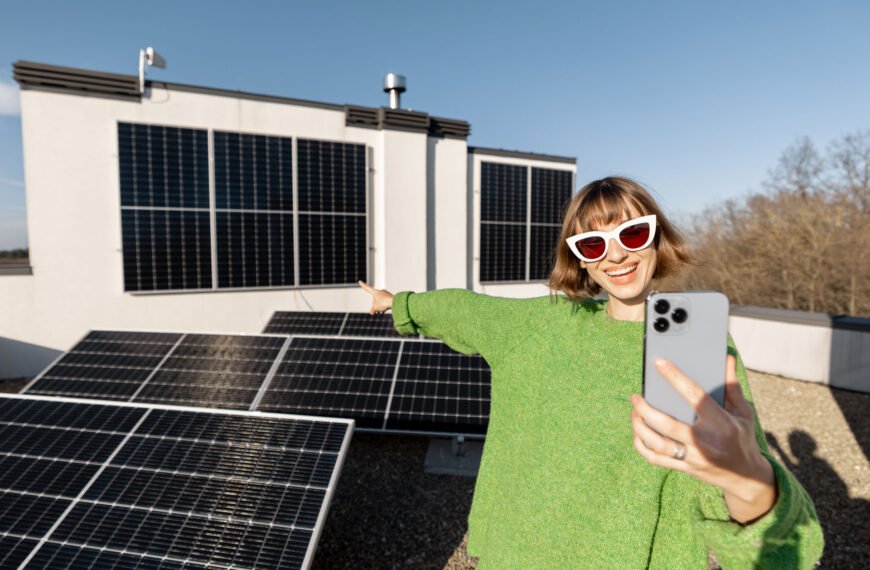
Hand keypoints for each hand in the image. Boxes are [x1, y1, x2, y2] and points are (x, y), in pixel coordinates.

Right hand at [358, 281, 393, 314]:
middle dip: (375, 306)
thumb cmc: (383, 303)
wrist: (395, 302)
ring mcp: (386, 294)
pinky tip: (385, 311)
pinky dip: (384, 307)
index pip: (367, 288)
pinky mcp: (391, 298)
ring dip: (379, 308)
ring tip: (381, 312)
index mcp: (375, 292)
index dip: (363, 285)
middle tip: (375, 312)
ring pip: (380, 302)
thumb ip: (372, 310)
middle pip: (375, 300)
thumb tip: (372, 312)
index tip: (359, 281)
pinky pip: (386, 303)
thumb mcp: (375, 308)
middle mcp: (381, 291)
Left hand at [630, 355, 776, 523]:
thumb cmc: (742, 438)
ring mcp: (693, 457)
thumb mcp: (743, 412)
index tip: (659, 363)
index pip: (694, 395)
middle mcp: (705, 441)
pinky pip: (655, 459)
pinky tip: (637, 432)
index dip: (675, 377)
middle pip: (667, 424)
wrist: (746, 478)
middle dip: (645, 408)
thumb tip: (726, 357)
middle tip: (636, 396)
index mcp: (721, 423)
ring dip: (639, 426)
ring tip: (634, 412)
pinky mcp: (685, 468)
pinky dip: (641, 445)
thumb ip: (731, 385)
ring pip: (657, 443)